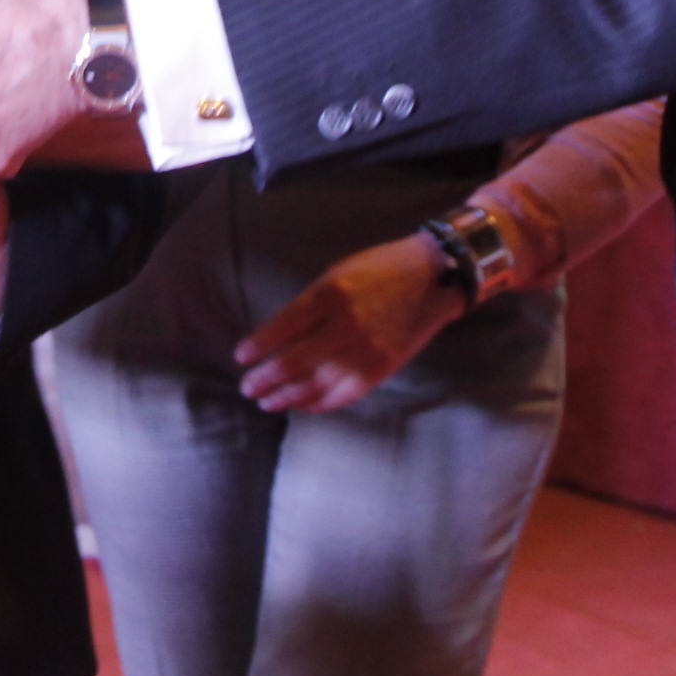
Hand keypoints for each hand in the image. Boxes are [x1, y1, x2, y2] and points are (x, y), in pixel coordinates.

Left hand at [234, 235, 472, 413]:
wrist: (433, 278)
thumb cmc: (380, 269)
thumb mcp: (338, 273)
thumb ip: (311, 304)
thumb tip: (278, 337)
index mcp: (330, 293)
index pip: (282, 327)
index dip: (258, 346)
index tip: (242, 357)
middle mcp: (345, 324)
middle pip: (293, 361)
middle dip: (265, 378)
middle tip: (248, 387)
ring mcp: (365, 350)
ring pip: (316, 384)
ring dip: (286, 396)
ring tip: (267, 401)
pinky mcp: (382, 369)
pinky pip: (343, 395)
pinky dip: (318, 403)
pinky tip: (301, 405)